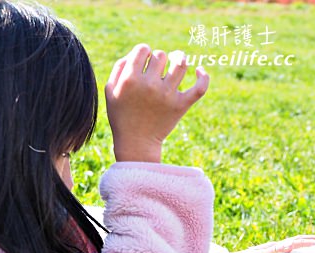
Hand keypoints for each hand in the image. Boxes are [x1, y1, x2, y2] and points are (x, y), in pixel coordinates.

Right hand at [105, 45, 209, 162]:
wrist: (136, 143)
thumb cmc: (122, 115)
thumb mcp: (111, 91)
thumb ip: (120, 67)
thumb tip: (137, 54)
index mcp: (130, 79)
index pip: (143, 49)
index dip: (144, 52)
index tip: (144, 63)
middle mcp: (150, 85)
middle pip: (161, 55)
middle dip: (158, 60)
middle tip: (155, 72)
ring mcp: (167, 95)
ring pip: (180, 64)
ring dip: (179, 58)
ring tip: (177, 59)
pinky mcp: (181, 106)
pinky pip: (199, 87)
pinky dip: (203, 77)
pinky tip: (199, 71)